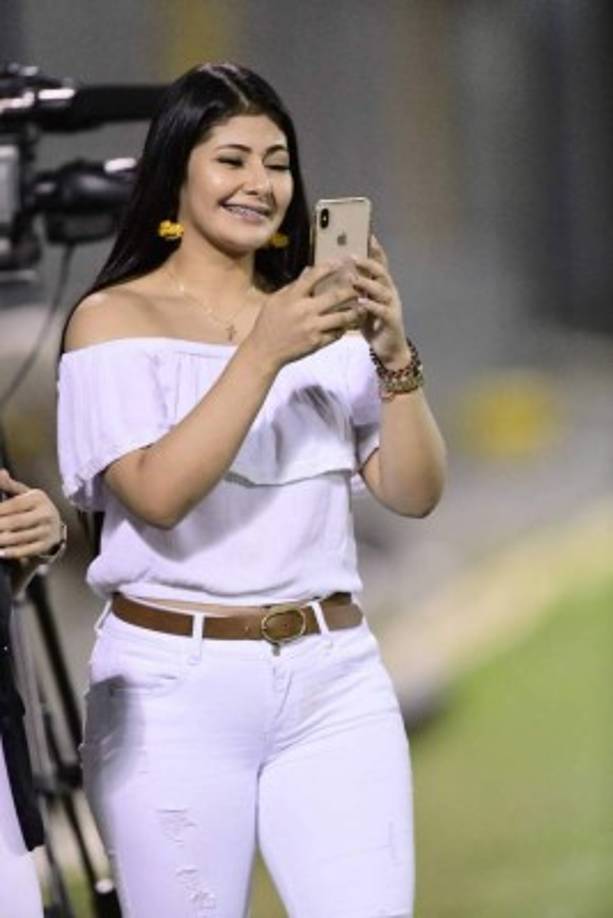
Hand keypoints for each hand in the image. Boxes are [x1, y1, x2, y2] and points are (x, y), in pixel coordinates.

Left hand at [0, 469, 63, 560]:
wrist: (56, 526)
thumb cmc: (34, 507)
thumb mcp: (25, 494)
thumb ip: (10, 485)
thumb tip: (1, 473)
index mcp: (39, 498)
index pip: (15, 504)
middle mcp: (46, 514)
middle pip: (16, 522)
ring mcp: (47, 531)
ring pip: (19, 538)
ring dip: (2, 540)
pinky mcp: (46, 545)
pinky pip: (26, 550)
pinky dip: (11, 552)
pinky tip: (0, 553)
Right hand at [248, 262, 360, 369]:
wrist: (264, 351)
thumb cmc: (268, 323)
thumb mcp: (275, 300)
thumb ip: (293, 286)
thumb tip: (308, 270)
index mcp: (293, 297)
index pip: (314, 277)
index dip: (329, 267)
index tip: (340, 262)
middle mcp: (305, 310)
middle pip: (336, 296)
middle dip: (351, 289)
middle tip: (360, 285)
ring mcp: (312, 327)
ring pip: (342, 317)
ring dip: (354, 311)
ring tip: (362, 307)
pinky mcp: (317, 342)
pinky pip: (336, 333)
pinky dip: (343, 328)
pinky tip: (347, 324)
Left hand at [352, 235, 411, 367]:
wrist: (390, 349)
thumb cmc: (374, 325)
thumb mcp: (363, 304)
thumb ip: (356, 290)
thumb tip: (341, 275)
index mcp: (382, 287)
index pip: (380, 264)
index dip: (375, 250)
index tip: (368, 236)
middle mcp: (389, 292)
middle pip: (381, 272)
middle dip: (368, 263)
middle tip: (352, 256)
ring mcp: (392, 305)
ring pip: (382, 289)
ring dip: (367, 282)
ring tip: (353, 278)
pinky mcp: (391, 320)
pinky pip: (382, 310)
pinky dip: (371, 305)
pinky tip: (361, 302)